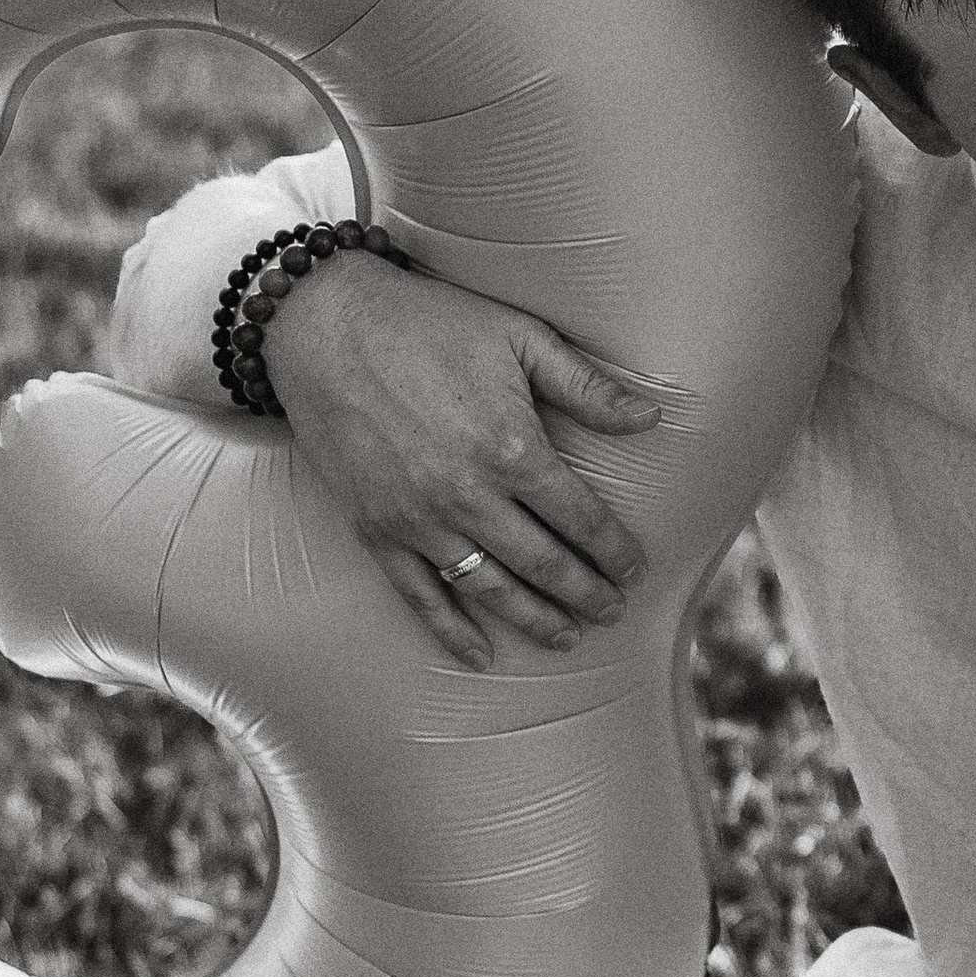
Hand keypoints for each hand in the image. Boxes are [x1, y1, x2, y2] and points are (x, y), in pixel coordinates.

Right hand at [262, 252, 658, 670]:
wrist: (323, 325)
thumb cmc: (428, 322)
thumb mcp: (519, 336)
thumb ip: (586, 386)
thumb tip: (652, 418)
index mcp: (512, 449)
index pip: (583, 520)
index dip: (615, 551)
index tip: (635, 571)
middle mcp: (469, 496)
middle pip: (545, 565)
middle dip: (587, 594)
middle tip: (613, 611)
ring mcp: (419, 520)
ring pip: (492, 590)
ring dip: (536, 621)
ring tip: (568, 637)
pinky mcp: (375, 531)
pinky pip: (421, 597)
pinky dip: (453, 632)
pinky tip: (482, 654)